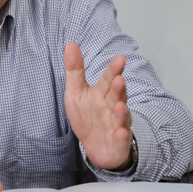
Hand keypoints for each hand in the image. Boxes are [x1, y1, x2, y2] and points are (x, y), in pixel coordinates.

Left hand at [63, 42, 132, 170]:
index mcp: (102, 93)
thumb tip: (70, 44)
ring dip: (121, 112)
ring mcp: (117, 124)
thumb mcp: (76, 92)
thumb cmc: (87, 117)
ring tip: (119, 106)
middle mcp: (112, 107)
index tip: (120, 59)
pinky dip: (122, 136)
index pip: (108, 79)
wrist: (96, 147)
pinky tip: (120, 132)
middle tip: (119, 79)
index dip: (113, 70)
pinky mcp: (118, 142)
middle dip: (119, 89)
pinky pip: (121, 139)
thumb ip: (75, 70)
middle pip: (117, 96)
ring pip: (121, 117)